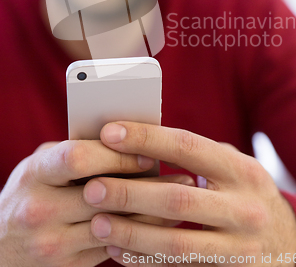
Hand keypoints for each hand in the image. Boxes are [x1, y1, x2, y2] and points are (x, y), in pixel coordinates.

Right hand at [0, 138, 191, 266]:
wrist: (1, 245)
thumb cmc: (30, 190)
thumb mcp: (42, 163)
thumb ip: (77, 150)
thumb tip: (128, 138)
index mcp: (36, 174)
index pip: (79, 158)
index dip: (116, 154)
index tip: (147, 152)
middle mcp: (40, 210)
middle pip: (105, 195)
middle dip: (147, 185)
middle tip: (181, 176)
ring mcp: (53, 243)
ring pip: (116, 226)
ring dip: (154, 213)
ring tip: (181, 199)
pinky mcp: (67, 266)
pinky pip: (114, 249)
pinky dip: (141, 235)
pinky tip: (162, 222)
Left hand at [84, 122, 295, 266]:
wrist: (290, 240)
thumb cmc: (246, 192)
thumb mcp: (233, 166)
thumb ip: (197, 155)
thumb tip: (139, 138)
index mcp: (240, 169)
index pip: (187, 147)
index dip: (146, 138)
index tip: (110, 133)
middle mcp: (244, 207)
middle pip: (177, 199)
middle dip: (130, 193)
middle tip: (92, 188)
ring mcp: (239, 246)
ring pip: (176, 242)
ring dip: (132, 232)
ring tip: (97, 222)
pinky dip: (144, 259)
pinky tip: (118, 249)